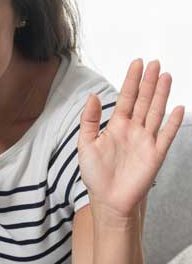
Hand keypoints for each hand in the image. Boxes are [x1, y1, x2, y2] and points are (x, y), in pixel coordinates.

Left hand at [78, 59, 184, 221]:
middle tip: (154, 63)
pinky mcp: (155, 154)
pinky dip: (172, 123)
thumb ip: (89, 120)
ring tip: (166, 76)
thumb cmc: (96, 175)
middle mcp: (133, 130)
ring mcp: (146, 141)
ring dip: (161, 95)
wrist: (108, 200)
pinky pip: (166, 136)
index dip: (132, 81)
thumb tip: (92, 96)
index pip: (126, 98)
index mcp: (116, 126)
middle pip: (143, 101)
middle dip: (149, 82)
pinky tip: (178, 108)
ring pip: (155, 113)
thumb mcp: (86, 145)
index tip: (137, 63)